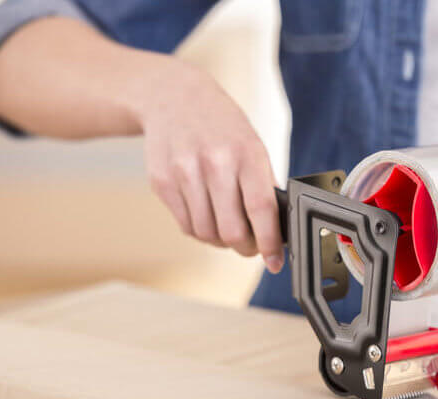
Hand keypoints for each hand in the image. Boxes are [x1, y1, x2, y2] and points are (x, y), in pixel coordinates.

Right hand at [135, 61, 283, 271]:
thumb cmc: (221, 126)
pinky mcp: (161, 182)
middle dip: (245, 248)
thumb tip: (276, 231)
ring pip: (206, 233)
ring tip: (227, 228)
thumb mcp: (252, 145)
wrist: (173, 97)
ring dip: (220, 241)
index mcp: (246, 153)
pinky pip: (185, 225)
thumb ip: (262, 185)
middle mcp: (214, 163)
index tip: (274, 262)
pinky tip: (207, 216)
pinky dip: (200, 230)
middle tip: (250, 246)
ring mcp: (184, 173)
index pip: (260, 210)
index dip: (269, 243)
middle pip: (231, 231)